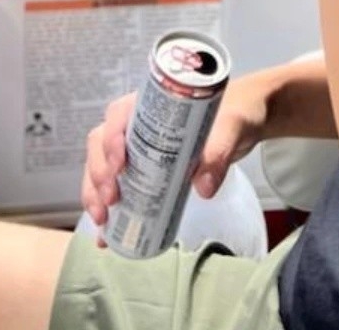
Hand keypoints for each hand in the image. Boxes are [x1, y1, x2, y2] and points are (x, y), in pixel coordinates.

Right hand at [79, 77, 273, 230]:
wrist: (243, 122)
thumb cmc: (234, 113)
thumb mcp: (230, 127)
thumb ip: (219, 151)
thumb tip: (204, 187)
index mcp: (152, 104)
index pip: (118, 115)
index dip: (111, 139)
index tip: (119, 164)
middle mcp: (138, 124)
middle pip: (101, 144)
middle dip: (98, 173)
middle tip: (110, 200)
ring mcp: (138, 149)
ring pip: (102, 167)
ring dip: (95, 193)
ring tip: (102, 221)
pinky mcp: (143, 171)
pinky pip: (116, 187)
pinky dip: (107, 210)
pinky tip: (105, 234)